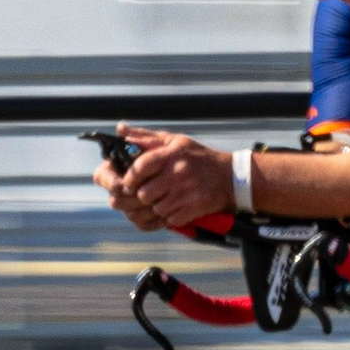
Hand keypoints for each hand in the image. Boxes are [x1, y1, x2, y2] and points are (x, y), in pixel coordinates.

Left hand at [92, 126, 235, 232]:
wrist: (230, 176)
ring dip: (157, 207)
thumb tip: (120, 129)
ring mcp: (186, 192)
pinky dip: (170, 216)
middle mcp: (178, 173)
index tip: (130, 181)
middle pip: (144, 194)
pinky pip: (170, 220)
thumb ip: (146, 137)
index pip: (140, 167)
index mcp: (171, 154)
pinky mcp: (194, 208)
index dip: (130, 177)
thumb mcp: (174, 141)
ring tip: (164, 199)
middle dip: (143, 195)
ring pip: (156, 208)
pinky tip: (176, 206)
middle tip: (147, 192)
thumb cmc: (198, 157)